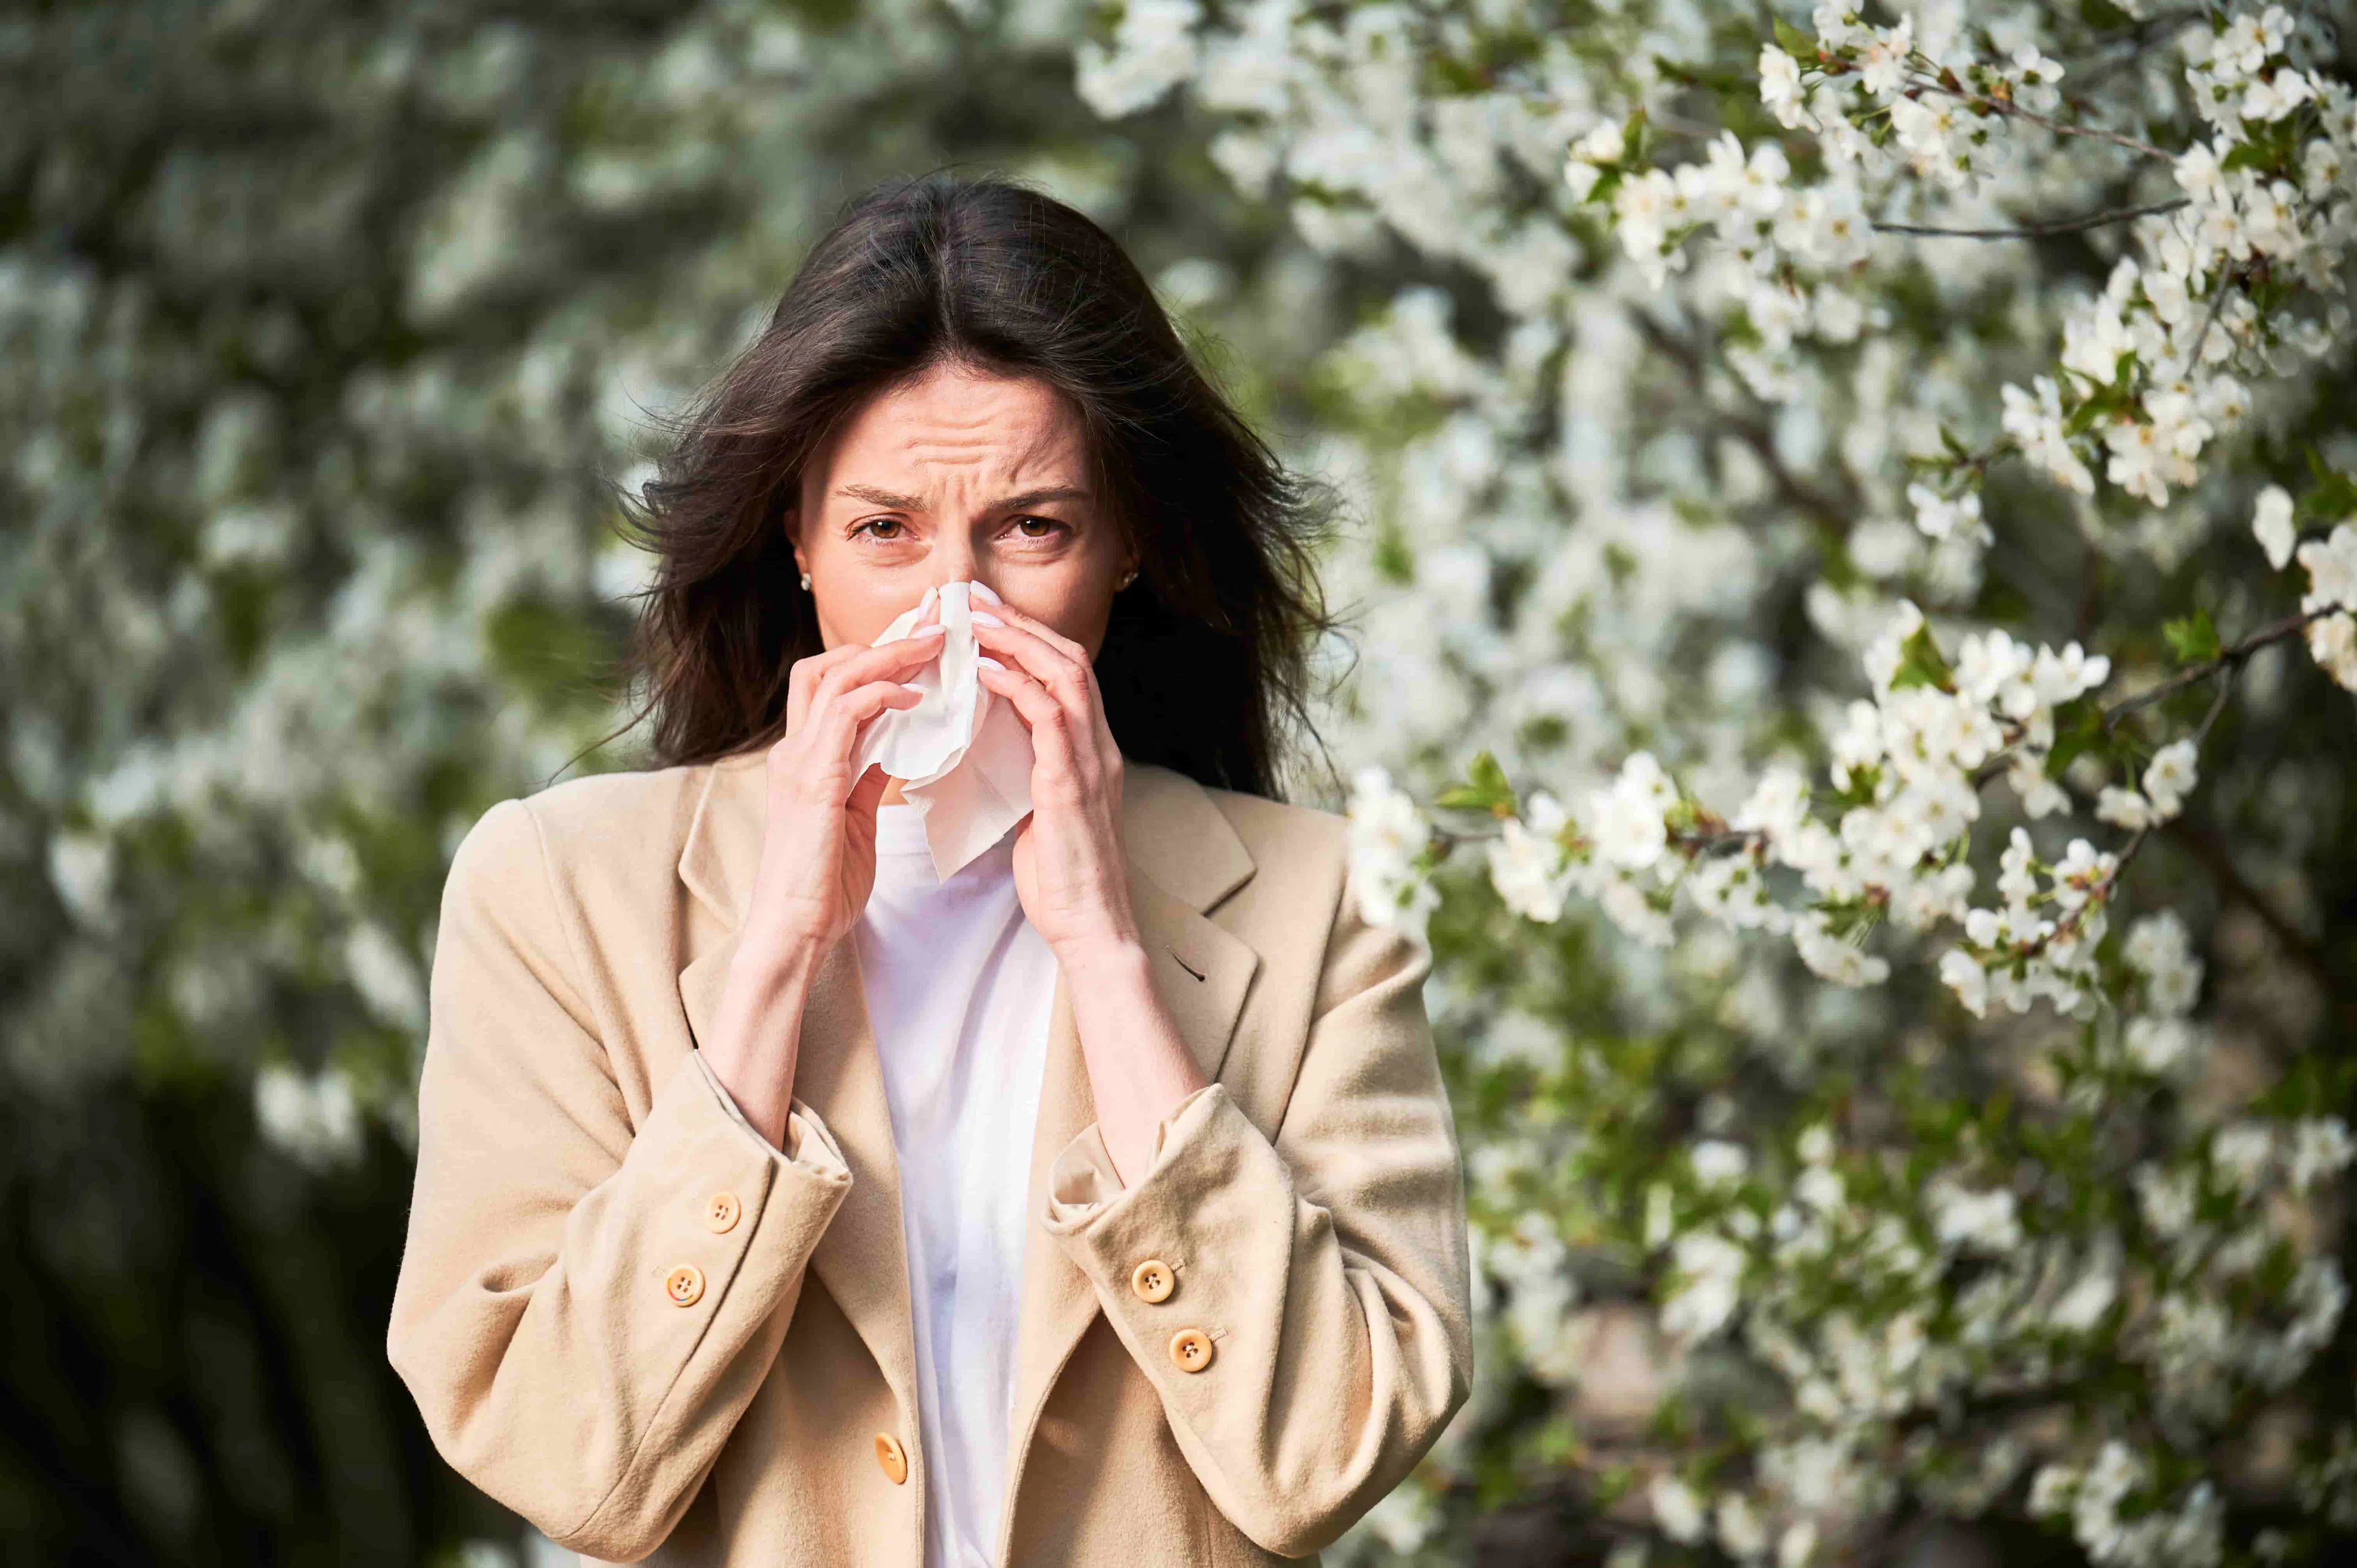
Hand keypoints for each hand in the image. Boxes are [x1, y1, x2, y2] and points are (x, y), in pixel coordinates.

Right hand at [698, 621, 945, 1146]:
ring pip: (835, 676)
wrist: (796, 930)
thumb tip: (893, 750)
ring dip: (889, 656)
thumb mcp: (853, 818)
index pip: (832, 683)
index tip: (927, 643)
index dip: (877, 657)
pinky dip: (881, 695)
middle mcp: (795, 750)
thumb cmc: (824, 884)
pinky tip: (915, 696)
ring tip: (936, 646)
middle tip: (937, 626)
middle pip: (828, 664)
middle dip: (884, 640)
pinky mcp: (812, 781)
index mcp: (805, 757)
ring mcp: (799, 762)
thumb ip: (865, 778)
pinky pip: (844, 716)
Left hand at [971, 600, 1139, 960]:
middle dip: (1022, 624)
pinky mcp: (1071, 785)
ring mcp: (1090, 762)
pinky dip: (1017, 685)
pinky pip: (1049, 716)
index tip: (985, 616)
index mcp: (1090, 752)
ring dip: (1018, 641)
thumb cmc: (1061, 878)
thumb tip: (993, 748)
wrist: (1089, 927)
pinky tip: (983, 672)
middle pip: (1069, 659)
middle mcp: (1098, 747)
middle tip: (975, 600)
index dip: (1029, 639)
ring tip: (975, 621)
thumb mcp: (1042, 812)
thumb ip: (1029, 774)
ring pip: (1065, 675)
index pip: (1066, 674)